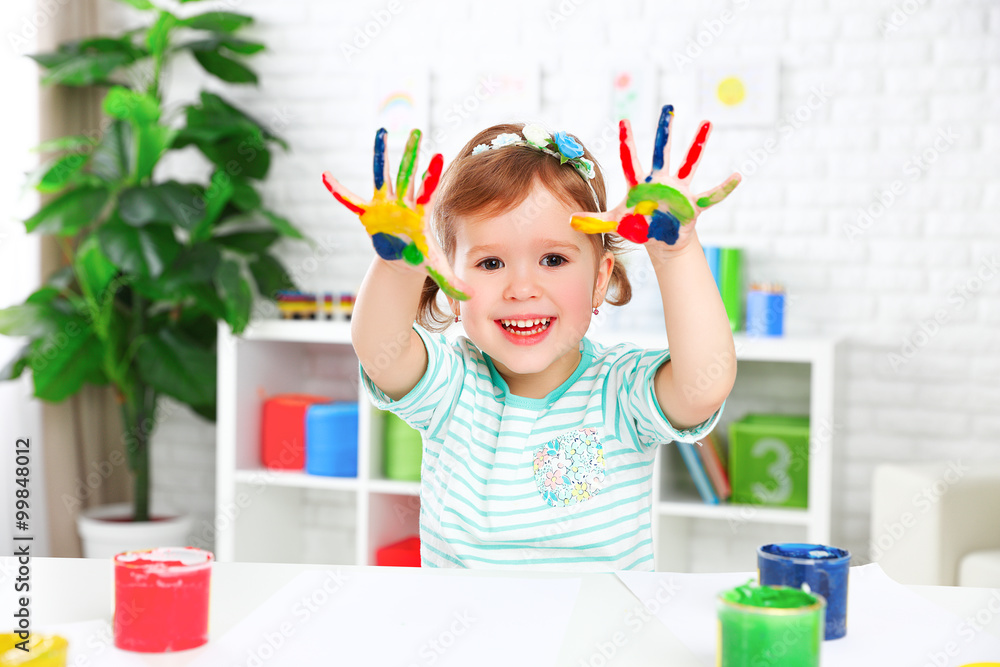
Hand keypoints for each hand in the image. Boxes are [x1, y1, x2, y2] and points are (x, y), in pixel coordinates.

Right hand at [322, 129, 470, 299]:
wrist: (403, 260)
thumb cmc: (421, 258)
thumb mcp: (436, 269)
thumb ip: (453, 282)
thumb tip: (471, 297)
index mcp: (419, 213)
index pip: (427, 190)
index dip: (430, 174)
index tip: (437, 154)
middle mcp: (403, 203)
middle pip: (407, 174)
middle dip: (411, 153)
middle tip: (417, 130)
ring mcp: (385, 205)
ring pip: (383, 176)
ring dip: (381, 155)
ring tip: (381, 132)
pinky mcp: (369, 213)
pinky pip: (350, 200)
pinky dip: (337, 190)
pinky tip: (325, 176)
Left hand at [571, 105, 740, 251]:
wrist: (661, 238)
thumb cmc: (638, 224)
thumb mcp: (615, 222)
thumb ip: (594, 220)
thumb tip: (569, 220)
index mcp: (641, 182)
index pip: (631, 159)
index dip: (627, 141)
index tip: (624, 120)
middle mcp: (661, 179)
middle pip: (662, 151)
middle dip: (664, 130)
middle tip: (667, 107)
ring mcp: (679, 188)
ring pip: (689, 162)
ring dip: (697, 144)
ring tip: (706, 123)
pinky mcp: (693, 203)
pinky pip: (712, 194)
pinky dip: (725, 187)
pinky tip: (738, 176)